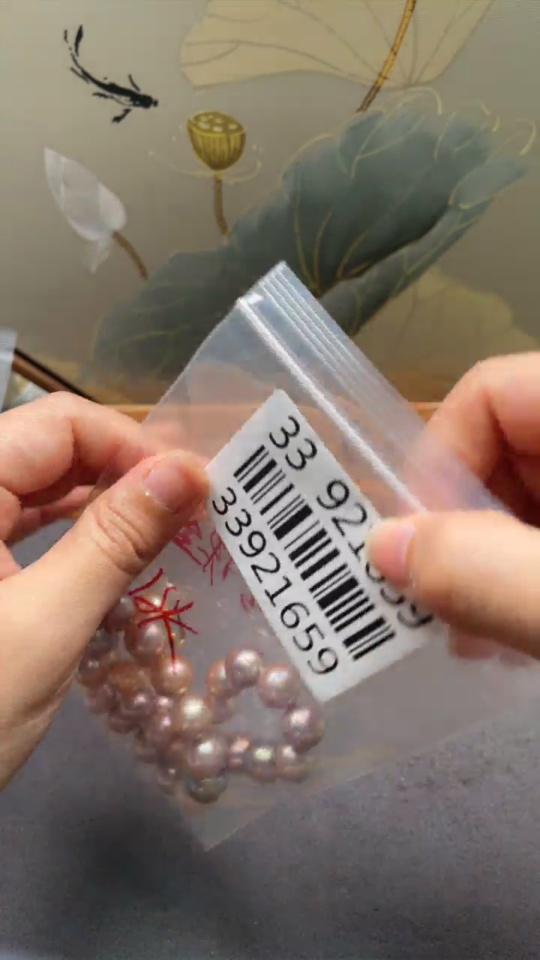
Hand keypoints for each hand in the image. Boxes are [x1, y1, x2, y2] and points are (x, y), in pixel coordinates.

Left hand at [0, 394, 206, 786]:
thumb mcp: (46, 626)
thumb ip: (116, 542)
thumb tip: (188, 471)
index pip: (59, 424)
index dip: (132, 445)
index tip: (194, 491)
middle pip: (51, 448)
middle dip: (124, 471)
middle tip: (193, 510)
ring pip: (41, 485)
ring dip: (105, 501)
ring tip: (168, 527)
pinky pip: (26, 522)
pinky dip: (76, 532)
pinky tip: (120, 550)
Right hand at [368, 354, 539, 660]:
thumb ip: (487, 573)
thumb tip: (382, 547)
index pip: (488, 391)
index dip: (438, 465)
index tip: (421, 554)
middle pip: (503, 447)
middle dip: (460, 531)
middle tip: (442, 614)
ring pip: (526, 496)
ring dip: (488, 565)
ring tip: (480, 637)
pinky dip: (524, 577)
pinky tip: (517, 627)